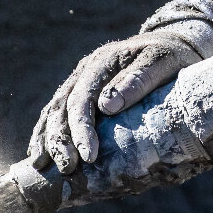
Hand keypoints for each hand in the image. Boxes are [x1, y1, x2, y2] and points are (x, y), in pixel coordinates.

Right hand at [28, 30, 202, 171]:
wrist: (173, 44)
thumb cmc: (173, 58)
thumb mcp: (163, 62)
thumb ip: (139, 79)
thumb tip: (107, 106)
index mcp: (103, 61)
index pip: (83, 98)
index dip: (81, 128)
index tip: (89, 156)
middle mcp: (85, 70)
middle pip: (62, 106)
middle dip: (60, 139)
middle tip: (67, 168)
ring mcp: (79, 80)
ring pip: (53, 110)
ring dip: (47, 139)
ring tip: (42, 165)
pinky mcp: (78, 91)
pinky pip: (54, 112)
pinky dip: (44, 133)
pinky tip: (39, 154)